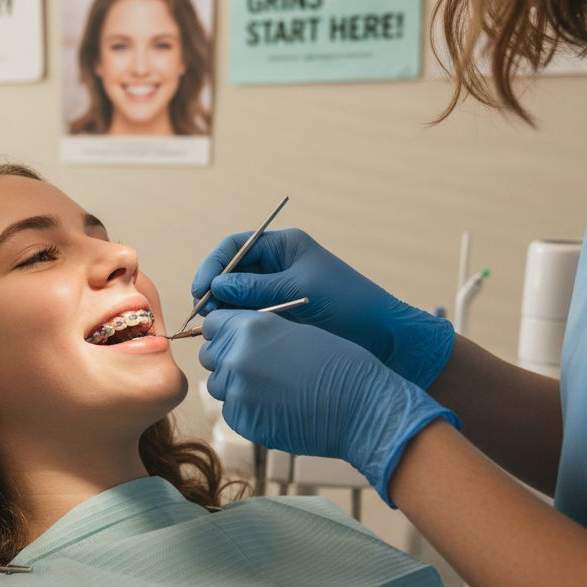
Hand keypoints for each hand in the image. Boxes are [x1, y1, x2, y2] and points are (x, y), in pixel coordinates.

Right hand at [191, 228, 453, 388]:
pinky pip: (249, 318)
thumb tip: (216, 286)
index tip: (202, 288)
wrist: (384, 339)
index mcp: (285, 248)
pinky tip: (231, 338)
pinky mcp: (281, 319)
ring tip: (215, 329)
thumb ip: (257, 288)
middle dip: (214, 292)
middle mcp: (278, 268)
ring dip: (223, 312)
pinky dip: (237, 326)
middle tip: (204, 315)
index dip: (213, 265)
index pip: (235, 247)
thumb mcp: (301, 290)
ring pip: (236, 299)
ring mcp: (278, 294)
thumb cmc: (350, 305)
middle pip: (231, 273)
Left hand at [199, 309, 457, 505]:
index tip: (235, 339)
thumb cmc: (341, 365)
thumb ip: (259, 332)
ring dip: (236, 385)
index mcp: (251, 327)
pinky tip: (276, 407)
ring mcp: (237, 391)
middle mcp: (237, 356)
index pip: (213, 323)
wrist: (362, 408)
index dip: (224, 331)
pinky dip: (247, 409)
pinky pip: (232, 410)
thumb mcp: (297, 330)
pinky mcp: (242, 420)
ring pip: (219, 384)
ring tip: (271, 387)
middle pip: (210, 354)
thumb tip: (233, 338)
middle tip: (256, 366)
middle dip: (226, 358)